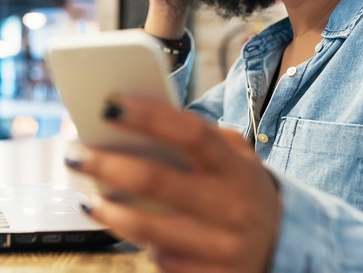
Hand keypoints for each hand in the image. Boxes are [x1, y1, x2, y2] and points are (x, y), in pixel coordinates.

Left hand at [66, 97, 279, 272]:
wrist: (285, 245)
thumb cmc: (243, 191)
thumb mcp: (237, 158)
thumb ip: (201, 138)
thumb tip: (142, 120)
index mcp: (236, 167)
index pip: (190, 132)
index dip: (149, 116)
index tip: (110, 104)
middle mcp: (232, 206)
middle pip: (156, 180)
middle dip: (106, 165)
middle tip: (77, 154)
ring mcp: (222, 246)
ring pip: (147, 228)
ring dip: (107, 212)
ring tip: (87, 199)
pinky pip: (160, 260)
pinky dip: (138, 244)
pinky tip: (126, 230)